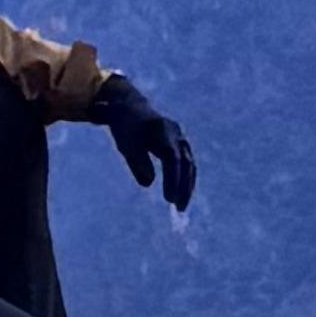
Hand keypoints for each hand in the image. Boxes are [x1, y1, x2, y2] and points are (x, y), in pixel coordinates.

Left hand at [93, 73, 196, 212]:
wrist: (130, 109)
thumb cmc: (125, 128)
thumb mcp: (126, 144)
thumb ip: (137, 161)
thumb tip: (148, 183)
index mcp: (162, 130)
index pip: (172, 158)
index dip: (173, 178)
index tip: (169, 198)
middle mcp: (176, 133)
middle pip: (186, 162)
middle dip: (183, 186)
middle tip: (178, 208)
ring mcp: (180, 138)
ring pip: (190, 164)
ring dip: (187, 186)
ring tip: (180, 207)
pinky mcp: (180, 144)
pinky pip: (187, 164)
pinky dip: (185, 180)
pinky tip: (180, 195)